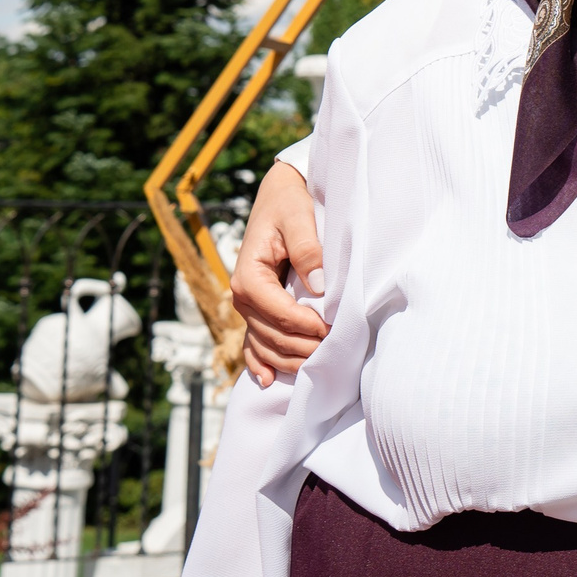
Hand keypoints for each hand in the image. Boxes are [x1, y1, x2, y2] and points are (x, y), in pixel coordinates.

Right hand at [234, 160, 327, 385]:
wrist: (279, 195)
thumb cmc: (290, 203)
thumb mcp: (299, 218)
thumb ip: (308, 250)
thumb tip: (319, 286)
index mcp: (249, 275)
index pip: (277, 311)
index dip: (305, 325)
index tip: (331, 329)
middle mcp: (243, 295)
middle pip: (272, 334)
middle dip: (302, 347)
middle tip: (334, 352)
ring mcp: (248, 306)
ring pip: (265, 344)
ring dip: (288, 360)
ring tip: (316, 369)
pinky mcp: (256, 309)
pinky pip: (253, 342)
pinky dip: (259, 362)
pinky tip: (268, 381)